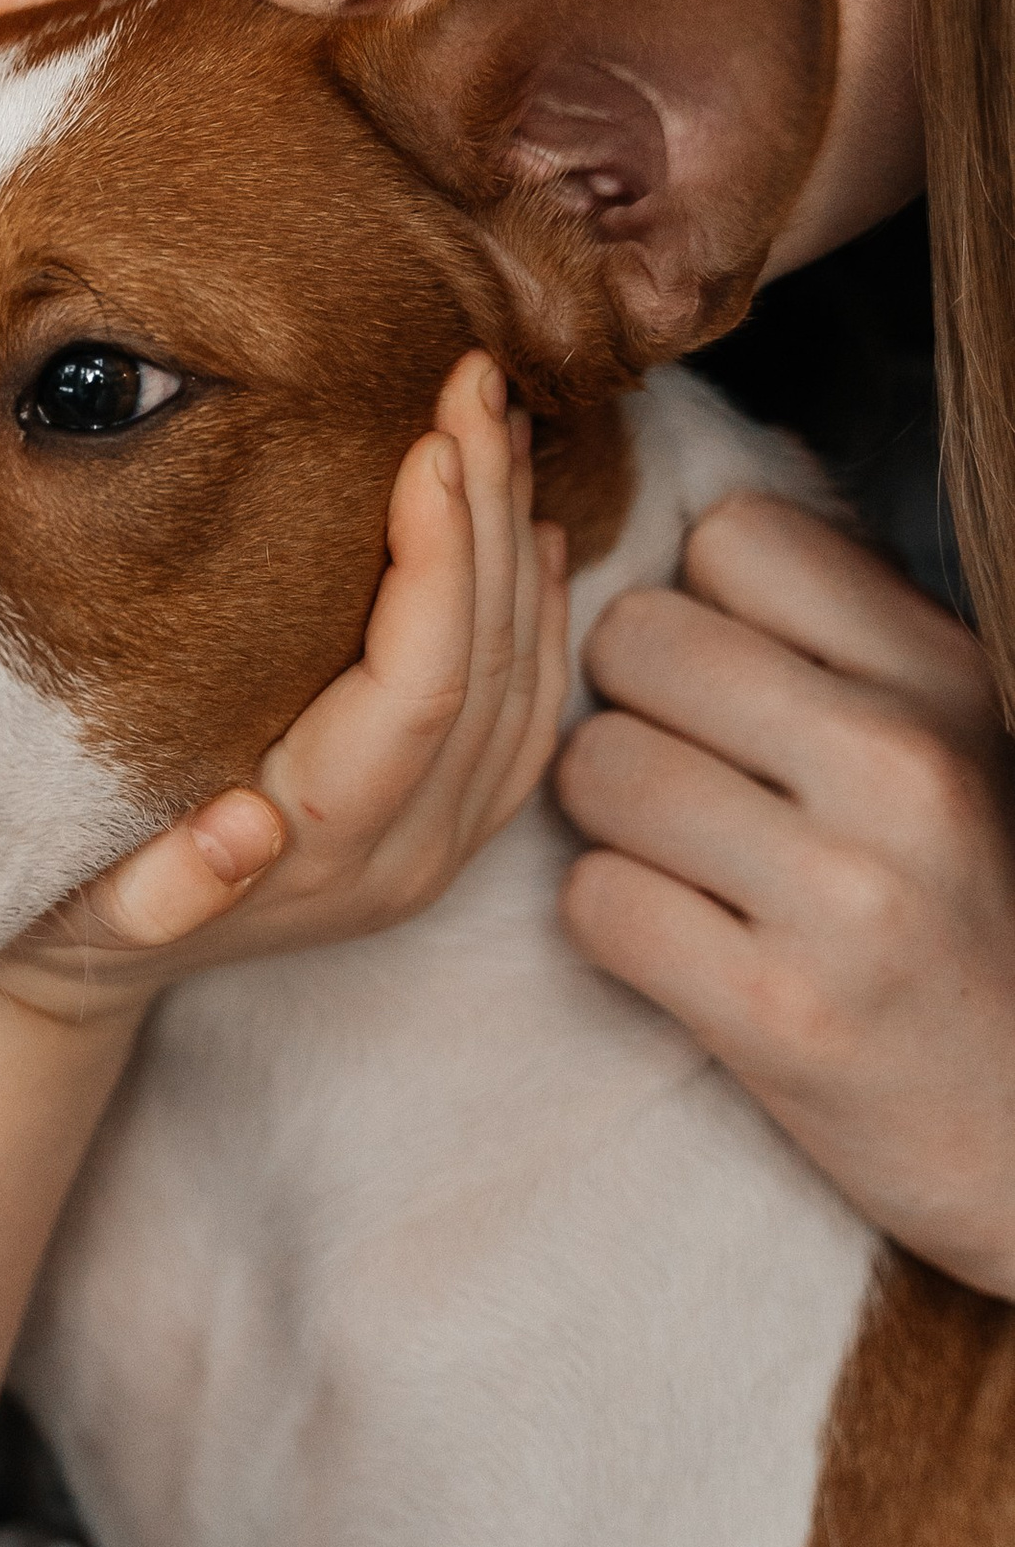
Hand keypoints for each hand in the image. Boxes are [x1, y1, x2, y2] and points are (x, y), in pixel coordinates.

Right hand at [5, 352, 568, 1004]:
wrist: (80, 973)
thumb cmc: (57, 909)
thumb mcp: (77, 907)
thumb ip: (162, 888)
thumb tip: (246, 830)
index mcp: (322, 851)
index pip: (420, 686)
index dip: (441, 561)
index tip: (430, 442)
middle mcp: (404, 856)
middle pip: (488, 665)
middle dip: (489, 511)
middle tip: (477, 382)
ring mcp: (436, 846)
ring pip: (522, 679)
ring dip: (518, 541)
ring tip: (502, 421)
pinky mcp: (444, 830)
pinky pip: (526, 710)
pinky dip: (533, 609)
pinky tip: (526, 527)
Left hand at [558, 493, 1014, 1297]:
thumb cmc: (951, 906)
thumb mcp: (942, 734)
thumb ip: (824, 628)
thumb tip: (662, 531)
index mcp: (943, 674)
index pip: (732, 536)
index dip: (698, 606)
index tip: (732, 687)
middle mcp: (904, 766)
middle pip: (632, 640)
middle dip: (628, 707)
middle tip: (692, 784)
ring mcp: (847, 895)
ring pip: (594, 767)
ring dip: (611, 823)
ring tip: (693, 868)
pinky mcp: (780, 1015)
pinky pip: (595, 900)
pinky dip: (614, 925)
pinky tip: (687, 949)